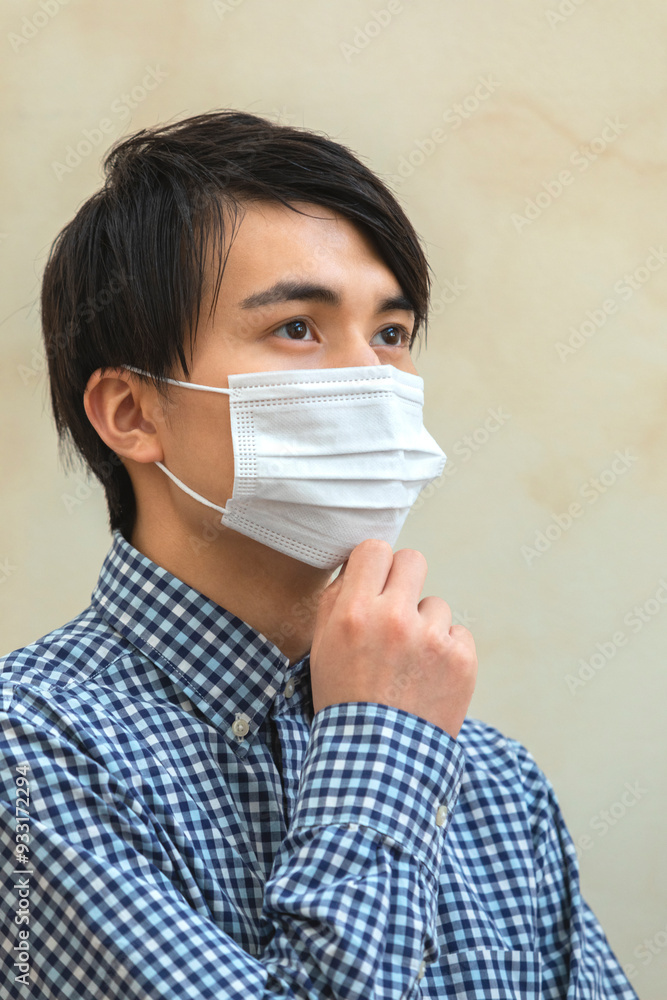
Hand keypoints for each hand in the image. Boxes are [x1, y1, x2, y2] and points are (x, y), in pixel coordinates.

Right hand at [310, 538, 476, 738]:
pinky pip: (457, 633)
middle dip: (404, 580)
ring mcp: (432, 638)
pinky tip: (428, 677)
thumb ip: (337, 601)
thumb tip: (359, 568)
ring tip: (409, 663)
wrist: (379, 760)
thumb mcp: (322, 649)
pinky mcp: (462, 658)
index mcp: (355, 612)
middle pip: (412, 560)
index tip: (374, 581)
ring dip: (424, 625)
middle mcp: (395, 618)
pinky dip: (446, 651)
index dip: (374, 564)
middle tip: (396, 609)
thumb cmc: (345, 702)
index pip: (375, 549)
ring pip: (435, 604)